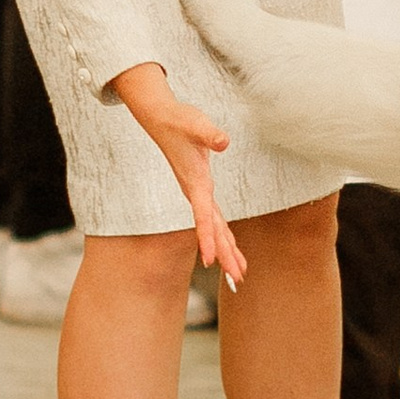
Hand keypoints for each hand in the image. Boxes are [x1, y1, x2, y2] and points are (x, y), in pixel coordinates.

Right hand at [108, 63, 246, 284]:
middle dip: (224, 255)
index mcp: (195, 182)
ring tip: (239, 275)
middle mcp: (196, 193)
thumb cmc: (179, 120)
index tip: (211, 261)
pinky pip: (214, 219)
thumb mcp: (195, 123)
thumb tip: (223, 142)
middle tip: (238, 280)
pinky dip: (223, 235)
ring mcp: (198, 193)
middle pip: (212, 230)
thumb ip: (209, 133)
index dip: (207, 238)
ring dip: (226, 251)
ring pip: (215, 228)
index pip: (203, 216)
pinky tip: (230, 247)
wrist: (160, 118)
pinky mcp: (200, 189)